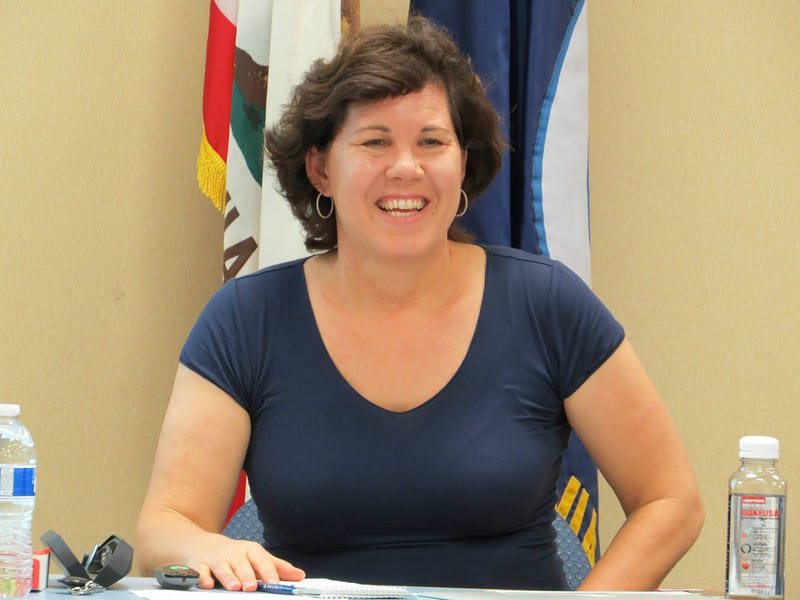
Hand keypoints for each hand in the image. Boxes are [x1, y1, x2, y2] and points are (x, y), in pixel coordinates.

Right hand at [188, 535, 304, 590]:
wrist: (205, 545)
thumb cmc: (236, 554)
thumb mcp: (257, 557)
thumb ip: (277, 567)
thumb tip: (299, 575)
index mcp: (250, 551)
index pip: (261, 560)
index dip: (268, 572)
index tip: (275, 583)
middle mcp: (234, 554)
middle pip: (242, 564)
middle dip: (247, 575)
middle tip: (252, 587)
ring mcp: (217, 559)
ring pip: (223, 568)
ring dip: (228, 577)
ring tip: (235, 587)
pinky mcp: (200, 566)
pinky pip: (201, 572)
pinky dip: (203, 578)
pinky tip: (208, 584)